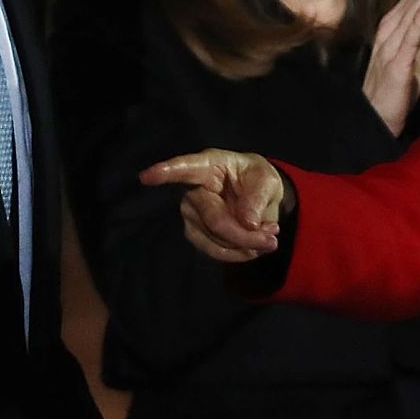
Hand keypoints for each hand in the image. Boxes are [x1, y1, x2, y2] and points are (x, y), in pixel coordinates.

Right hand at [139, 148, 289, 262]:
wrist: (257, 195)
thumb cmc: (257, 179)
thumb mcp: (267, 180)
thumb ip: (258, 198)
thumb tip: (248, 223)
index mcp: (209, 165)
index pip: (186, 168)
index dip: (167, 172)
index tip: (147, 176)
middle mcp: (194, 189)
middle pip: (215, 219)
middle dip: (246, 234)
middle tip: (273, 238)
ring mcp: (191, 213)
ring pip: (216, 238)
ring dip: (246, 245)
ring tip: (269, 237)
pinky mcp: (195, 232)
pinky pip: (214, 250)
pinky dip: (237, 253)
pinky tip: (254, 248)